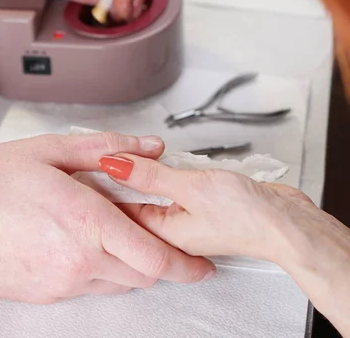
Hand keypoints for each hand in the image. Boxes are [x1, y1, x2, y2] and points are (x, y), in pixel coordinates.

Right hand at [0, 133, 215, 302]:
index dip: (185, 264)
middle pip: (142, 274)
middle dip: (158, 260)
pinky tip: (75, 243)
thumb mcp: (47, 151)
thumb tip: (147, 148)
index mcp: (84, 220)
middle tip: (154, 237)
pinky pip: (87, 287)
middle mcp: (78, 259)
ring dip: (126, 263)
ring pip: (116, 284)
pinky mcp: (46, 295)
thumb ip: (105, 149)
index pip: (154, 256)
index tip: (201, 264)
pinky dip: (96, 269)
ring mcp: (61, 282)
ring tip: (105, 233)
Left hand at [98, 153, 349, 337]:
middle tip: (112, 147)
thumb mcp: (189, 188)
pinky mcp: (197, 205)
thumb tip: (114, 164)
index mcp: (158, 232)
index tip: (93, 158)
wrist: (286, 223)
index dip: (103, 181)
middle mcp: (167, 228)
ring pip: (152, 188)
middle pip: (132, 197)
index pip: (118, 207)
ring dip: (147, 169)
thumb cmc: (246, 217)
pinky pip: (172, 186)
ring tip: (134, 150)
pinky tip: (162, 159)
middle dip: (123, 172)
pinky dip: (167, 171)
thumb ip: (149, 175)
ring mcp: (182, 217)